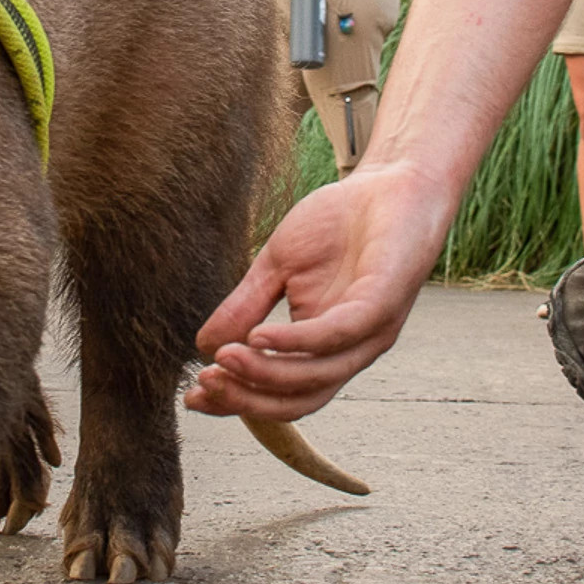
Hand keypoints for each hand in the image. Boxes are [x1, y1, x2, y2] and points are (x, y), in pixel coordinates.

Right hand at [184, 162, 456, 420]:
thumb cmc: (339, 224)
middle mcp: (348, 350)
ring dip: (266, 375)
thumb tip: (203, 345)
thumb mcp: (278, 266)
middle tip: (204, 384)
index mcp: (323, 346)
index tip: (191, 395)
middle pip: (297, 399)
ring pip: (316, 377)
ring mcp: (368, 332)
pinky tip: (259, 337)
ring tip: (224, 360)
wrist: (392, 183)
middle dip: (247, 400)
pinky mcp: (383, 304)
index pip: (279, 392)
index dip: (236, 400)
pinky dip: (296, 343)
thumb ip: (246, 305)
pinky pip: (336, 335)